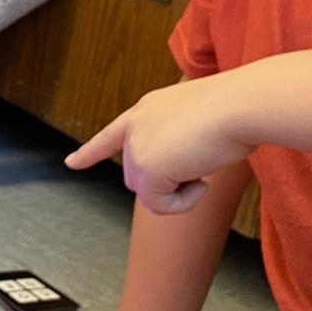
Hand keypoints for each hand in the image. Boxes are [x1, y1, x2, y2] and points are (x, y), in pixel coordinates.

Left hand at [67, 76, 254, 214]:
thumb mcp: (200, 121)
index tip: (71, 163)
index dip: (91, 152)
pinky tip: (202, 179)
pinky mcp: (146, 168)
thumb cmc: (237, 109)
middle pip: (138, 175)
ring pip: (148, 192)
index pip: (112, 134)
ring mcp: (137, 147)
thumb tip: (184, 171)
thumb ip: (179, 142)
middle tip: (201, 165)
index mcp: (148, 109)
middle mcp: (136, 126)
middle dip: (168, 182)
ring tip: (203, 167)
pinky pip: (159, 205)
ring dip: (178, 191)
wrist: (240, 105)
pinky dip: (183, 202)